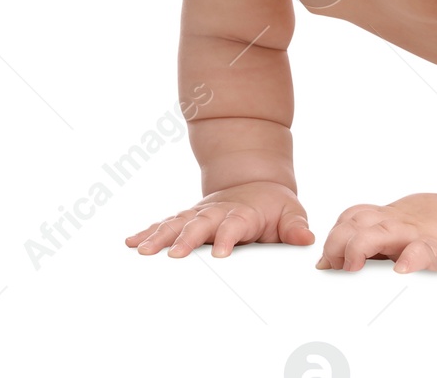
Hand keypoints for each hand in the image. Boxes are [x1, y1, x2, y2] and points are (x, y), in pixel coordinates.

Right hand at [125, 181, 315, 258]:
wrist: (255, 181)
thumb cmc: (273, 204)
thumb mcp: (291, 211)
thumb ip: (295, 226)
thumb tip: (306, 239)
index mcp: (242, 212)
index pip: (234, 225)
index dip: (227, 237)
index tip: (219, 253)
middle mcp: (217, 211)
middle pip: (199, 223)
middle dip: (185, 238)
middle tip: (173, 254)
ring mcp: (200, 214)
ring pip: (176, 222)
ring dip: (158, 235)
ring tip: (140, 250)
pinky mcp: (188, 218)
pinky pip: (165, 224)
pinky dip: (148, 231)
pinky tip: (131, 242)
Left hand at [316, 193, 436, 273]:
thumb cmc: (434, 234)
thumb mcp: (397, 233)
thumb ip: (364, 242)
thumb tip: (324, 265)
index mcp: (386, 220)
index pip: (350, 218)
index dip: (333, 238)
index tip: (325, 264)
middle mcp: (396, 225)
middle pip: (355, 223)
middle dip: (337, 243)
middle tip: (337, 266)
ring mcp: (415, 236)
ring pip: (378, 232)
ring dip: (360, 247)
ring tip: (354, 266)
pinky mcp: (436, 251)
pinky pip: (421, 252)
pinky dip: (410, 258)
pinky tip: (401, 269)